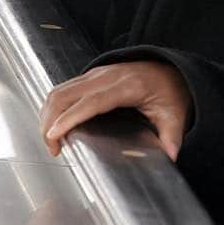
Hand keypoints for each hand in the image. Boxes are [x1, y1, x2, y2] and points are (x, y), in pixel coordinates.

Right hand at [40, 60, 192, 159]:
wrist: (170, 69)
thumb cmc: (170, 91)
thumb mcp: (175, 114)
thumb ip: (172, 135)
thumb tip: (172, 154)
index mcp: (128, 86)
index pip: (93, 101)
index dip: (71, 117)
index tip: (55, 135)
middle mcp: (109, 76)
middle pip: (68, 93)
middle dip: (51, 120)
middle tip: (53, 148)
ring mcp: (98, 73)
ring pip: (61, 89)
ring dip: (48, 114)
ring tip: (52, 140)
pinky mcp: (92, 75)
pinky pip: (65, 87)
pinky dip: (54, 106)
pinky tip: (56, 124)